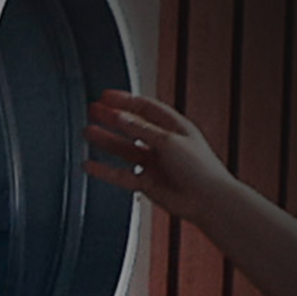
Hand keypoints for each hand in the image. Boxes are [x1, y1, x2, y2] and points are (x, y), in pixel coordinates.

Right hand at [82, 90, 233, 224]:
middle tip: (93, 110)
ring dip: (106, 140)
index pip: (146, 108)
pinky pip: (120, 174)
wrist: (208, 199)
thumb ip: (141, 129)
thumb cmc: (201, 169)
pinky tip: (91, 164)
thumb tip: (120, 117)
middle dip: (112, 117)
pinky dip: (104, 170)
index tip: (106, 95)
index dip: (126, 100)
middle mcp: (163, 144)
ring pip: (124, 149)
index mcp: (174, 128)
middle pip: (132, 127)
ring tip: (88, 132)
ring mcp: (154, 163)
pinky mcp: (146, 182)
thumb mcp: (169, 141)